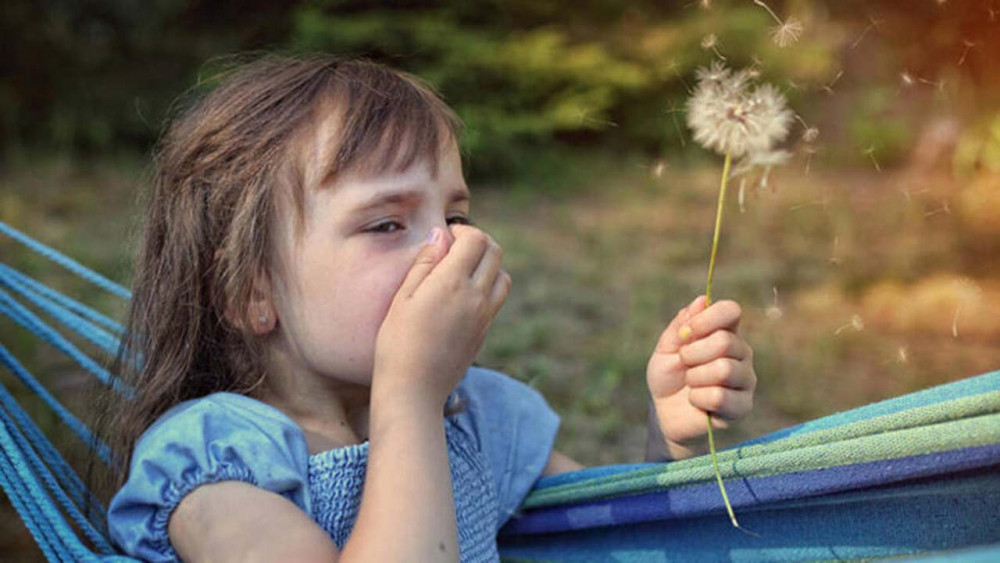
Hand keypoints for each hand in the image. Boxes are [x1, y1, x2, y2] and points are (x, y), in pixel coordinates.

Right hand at [373, 223, 510, 408]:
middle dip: (479, 242)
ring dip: (488, 265)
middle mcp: (476, 297)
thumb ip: (425, 263)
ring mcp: (484, 316)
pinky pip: (497, 299)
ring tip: (463, 270)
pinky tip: (464, 295)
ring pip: (503, 276)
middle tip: (456, 248)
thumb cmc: (397, 343)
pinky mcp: (484, 332)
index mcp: (452, 283)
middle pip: (495, 253)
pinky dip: (488, 286)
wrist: (414, 389)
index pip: (476, 240)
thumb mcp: (402, 298)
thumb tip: (441, 235)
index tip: (446, 237)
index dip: (462, 231)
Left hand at [646, 295, 756, 458]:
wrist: (664, 412)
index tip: (685, 333)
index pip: (731, 311)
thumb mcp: (666, 348)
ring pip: (723, 370)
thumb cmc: (668, 375)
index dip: (707, 319)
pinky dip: (698, 398)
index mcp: (726, 332)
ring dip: (695, 377)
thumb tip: (701, 300)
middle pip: (725, 341)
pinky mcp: (743, 406)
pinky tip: (696, 401)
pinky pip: (719, 397)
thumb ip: (682, 325)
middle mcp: (741, 353)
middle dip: (692, 353)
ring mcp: (745, 380)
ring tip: (691, 383)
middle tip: (684, 363)